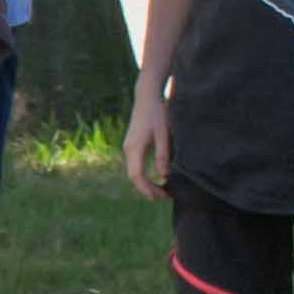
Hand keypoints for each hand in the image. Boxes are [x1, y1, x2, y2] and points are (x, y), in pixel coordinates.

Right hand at [123, 89, 172, 203]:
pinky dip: (145, 174)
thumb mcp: (164, 134)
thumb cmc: (157, 113)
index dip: (146, 189)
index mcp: (134, 148)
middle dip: (148, 189)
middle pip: (134, 176)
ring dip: (146, 182)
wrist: (147, 97)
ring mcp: (129, 147)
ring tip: (162, 189)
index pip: (136, 176)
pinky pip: (136, 164)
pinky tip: (156, 177)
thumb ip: (163, 155)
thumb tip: (165, 176)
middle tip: (164, 196)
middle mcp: (128, 149)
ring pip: (135, 171)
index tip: (158, 197)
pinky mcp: (132, 144)